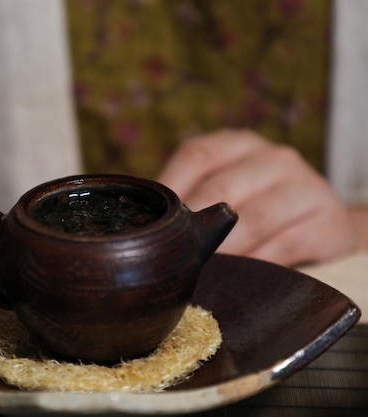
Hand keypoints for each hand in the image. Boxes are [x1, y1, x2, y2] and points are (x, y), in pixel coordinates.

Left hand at [157, 129, 356, 265]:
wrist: (324, 225)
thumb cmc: (258, 208)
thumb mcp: (226, 190)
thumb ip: (190, 200)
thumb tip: (144, 228)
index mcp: (238, 144)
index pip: (196, 156)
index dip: (171, 190)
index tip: (153, 224)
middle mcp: (273, 157)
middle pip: (222, 191)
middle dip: (193, 230)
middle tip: (172, 259)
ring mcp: (304, 185)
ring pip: (253, 220)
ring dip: (223, 251)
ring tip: (200, 271)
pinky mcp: (328, 221)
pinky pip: (284, 246)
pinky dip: (256, 264)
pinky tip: (238, 276)